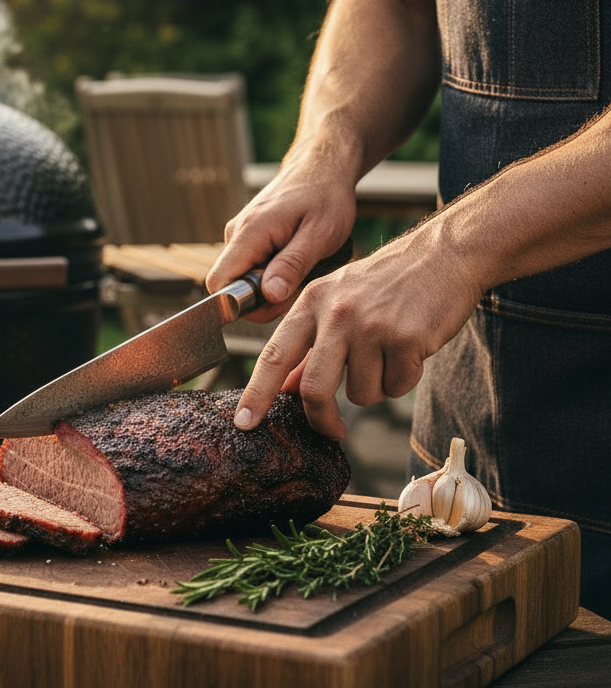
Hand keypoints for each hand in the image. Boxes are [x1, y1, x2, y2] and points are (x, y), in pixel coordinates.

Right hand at [206, 156, 357, 323]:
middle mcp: (236, 234)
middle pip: (233, 286)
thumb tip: (269, 295)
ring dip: (272, 286)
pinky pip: (251, 268)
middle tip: (301, 284)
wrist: (321, 167)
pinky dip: (273, 274)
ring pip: (244, 279)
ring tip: (303, 268)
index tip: (276, 301)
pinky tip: (296, 260)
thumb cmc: (325, 196)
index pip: (220, 284)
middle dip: (265, 298)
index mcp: (250, 232)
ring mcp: (240, 235)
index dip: (241, 303)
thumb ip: (292, 265)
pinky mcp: (248, 238)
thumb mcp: (320, 234)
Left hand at [233, 223, 483, 439]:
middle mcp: (336, 313)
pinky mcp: (407, 339)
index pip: (274, 355)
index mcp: (311, 302)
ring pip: (361, 394)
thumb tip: (286, 387)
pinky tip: (410, 350)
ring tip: (388, 354)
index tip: (243, 423)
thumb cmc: (386, 283)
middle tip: (333, 431)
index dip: (256, 393)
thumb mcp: (337, 301)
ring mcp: (371, 326)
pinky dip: (404, 379)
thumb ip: (310, 342)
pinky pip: (397, 387)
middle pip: (314, 388)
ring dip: (376, 387)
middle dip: (322, 419)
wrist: (442, 256)